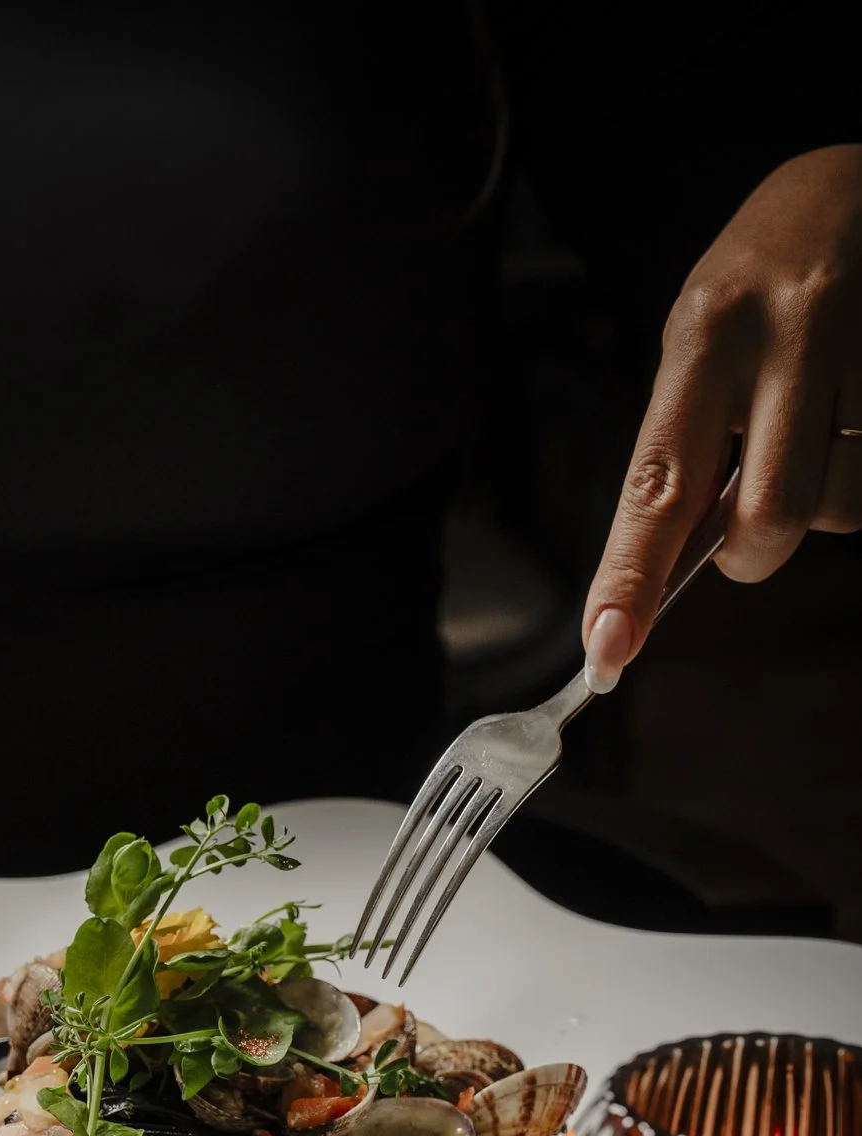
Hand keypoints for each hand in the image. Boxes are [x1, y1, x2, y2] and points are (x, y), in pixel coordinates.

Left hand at [583, 144, 861, 690]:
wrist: (856, 179)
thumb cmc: (761, 283)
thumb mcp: (703, 340)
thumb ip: (687, 449)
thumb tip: (664, 574)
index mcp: (706, 331)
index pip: (660, 481)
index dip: (630, 576)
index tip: (606, 649)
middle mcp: (789, 330)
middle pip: (773, 515)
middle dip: (754, 553)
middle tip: (745, 529)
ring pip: (843, 505)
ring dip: (824, 502)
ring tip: (816, 428)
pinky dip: (861, 471)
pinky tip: (852, 416)